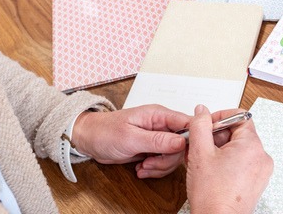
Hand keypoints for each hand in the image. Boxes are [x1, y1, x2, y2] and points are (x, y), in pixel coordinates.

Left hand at [72, 105, 189, 177]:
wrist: (89, 139)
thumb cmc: (105, 132)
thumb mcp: (131, 138)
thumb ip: (158, 140)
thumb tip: (182, 142)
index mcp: (158, 114)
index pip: (187, 122)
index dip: (193, 138)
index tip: (185, 153)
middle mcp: (161, 125)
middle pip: (182, 144)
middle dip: (167, 159)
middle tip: (150, 164)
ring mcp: (158, 138)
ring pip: (173, 156)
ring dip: (159, 166)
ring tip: (143, 167)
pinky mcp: (153, 149)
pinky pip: (163, 162)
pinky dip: (154, 169)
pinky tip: (141, 168)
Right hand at [186, 105, 272, 213]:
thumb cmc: (213, 196)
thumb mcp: (200, 152)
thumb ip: (200, 125)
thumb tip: (202, 111)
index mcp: (252, 145)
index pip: (240, 116)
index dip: (219, 117)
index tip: (206, 125)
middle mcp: (261, 157)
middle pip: (238, 132)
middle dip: (216, 136)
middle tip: (200, 145)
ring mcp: (260, 171)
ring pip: (238, 148)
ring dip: (219, 149)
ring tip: (203, 161)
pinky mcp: (256, 182)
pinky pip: (242, 162)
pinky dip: (226, 161)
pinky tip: (211, 171)